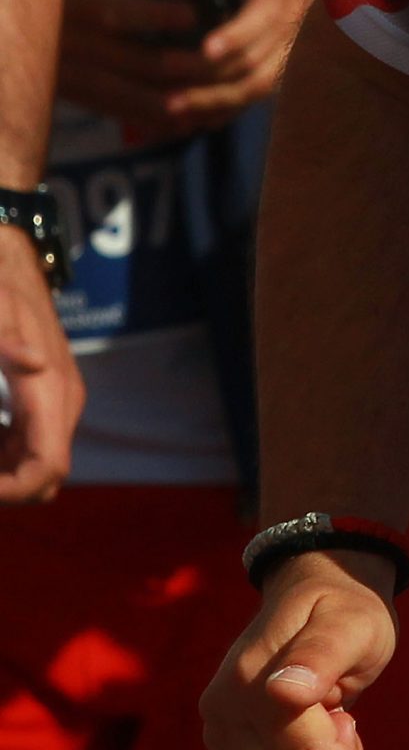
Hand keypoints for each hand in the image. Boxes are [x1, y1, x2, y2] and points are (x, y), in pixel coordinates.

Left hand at [0, 226, 84, 502]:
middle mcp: (61, 404)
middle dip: (1, 486)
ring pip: (32, 466)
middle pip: (41, 479)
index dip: (7, 493)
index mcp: (51, 393)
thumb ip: (5, 342)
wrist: (10, 256)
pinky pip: (25, 446)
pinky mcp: (43, 398)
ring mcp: (55, 402)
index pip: (45, 472)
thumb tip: (31, 364)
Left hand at [58, 0, 324, 134]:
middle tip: (165, 80)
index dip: (236, 35)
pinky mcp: (280, 70)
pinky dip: (223, 109)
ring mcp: (291, 50)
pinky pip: (254, 98)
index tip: (206, 50)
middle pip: (254, 60)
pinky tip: (189, 119)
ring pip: (257, 86)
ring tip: (170, 108)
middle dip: (208, 75)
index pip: (264, 15)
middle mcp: (293, 22)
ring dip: (214, 100)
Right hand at [201, 550, 408, 749]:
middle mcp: (223, 711)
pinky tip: (318, 729)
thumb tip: (283, 696)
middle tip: (351, 718)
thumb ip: (322, 656)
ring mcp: (219, 733)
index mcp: (252, 680)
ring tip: (334, 717)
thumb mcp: (354, 622)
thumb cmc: (346, 606)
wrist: (316, 589)